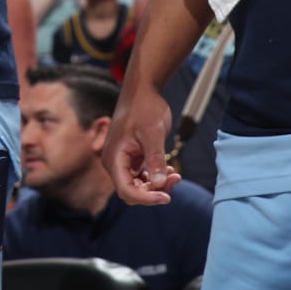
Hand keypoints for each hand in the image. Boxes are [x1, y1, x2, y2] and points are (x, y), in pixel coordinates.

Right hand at [103, 81, 180, 204]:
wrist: (143, 91)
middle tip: (175, 179)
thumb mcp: (153, 132)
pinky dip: (157, 177)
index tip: (166, 197)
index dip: (146, 199)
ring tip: (175, 174)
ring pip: (140, 186)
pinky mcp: (133, 158)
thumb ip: (155, 158)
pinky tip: (171, 170)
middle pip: (133, 192)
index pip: (126, 190)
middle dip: (154, 192)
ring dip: (158, 185)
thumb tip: (160, 184)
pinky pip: (144, 176)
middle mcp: (116, 163)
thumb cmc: (144, 107)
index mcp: (114, 158)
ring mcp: (124, 161)